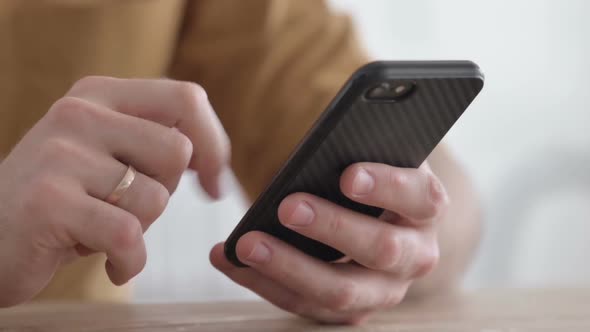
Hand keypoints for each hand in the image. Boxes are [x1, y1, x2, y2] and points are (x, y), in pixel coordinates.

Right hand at [0, 77, 229, 306]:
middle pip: (176, 152)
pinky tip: (112, 264)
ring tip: (102, 230)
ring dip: (141, 229)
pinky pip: (128, 236)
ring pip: (155, 198)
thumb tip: (214, 157)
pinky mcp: (49, 201)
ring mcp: (60, 155)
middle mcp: (78, 113)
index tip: (213, 182)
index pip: (186, 98)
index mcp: (99, 95)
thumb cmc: (64, 202)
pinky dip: (129, 261)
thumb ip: (151, 142)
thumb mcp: (106, 156)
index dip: (214, 142)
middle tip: (128, 208)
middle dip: (166, 192)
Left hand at [211, 162, 447, 323]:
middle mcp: (416, 255)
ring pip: (341, 291)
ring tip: (246, 243)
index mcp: (426, 208)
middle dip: (332, 228)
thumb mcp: (375, 157)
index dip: (387, 187)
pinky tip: (231, 259)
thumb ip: (361, 147)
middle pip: (382, 250)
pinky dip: (265, 283)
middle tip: (287, 208)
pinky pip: (308, 306)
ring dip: (289, 267)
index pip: (420, 197)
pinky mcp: (353, 310)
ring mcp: (385, 290)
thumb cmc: (370, 179)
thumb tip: (318, 145)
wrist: (381, 222)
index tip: (347, 176)